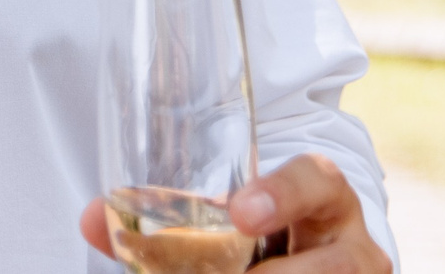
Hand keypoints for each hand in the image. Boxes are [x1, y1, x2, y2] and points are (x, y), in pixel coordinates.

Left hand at [78, 155, 391, 272]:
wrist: (312, 248)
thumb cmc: (264, 228)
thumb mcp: (231, 213)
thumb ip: (168, 216)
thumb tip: (89, 219)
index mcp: (325, 196)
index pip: (316, 180)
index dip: (281, 194)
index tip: (239, 214)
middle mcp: (355, 247)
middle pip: (328, 266)